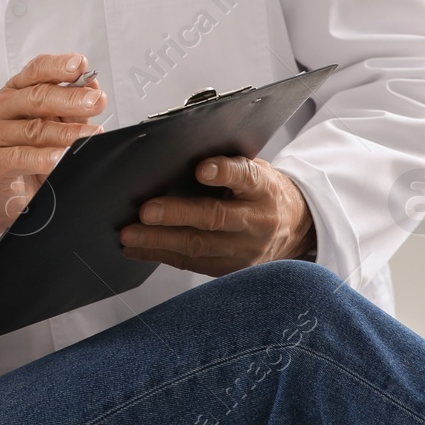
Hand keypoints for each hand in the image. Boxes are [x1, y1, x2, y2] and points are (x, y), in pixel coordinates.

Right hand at [0, 53, 105, 254]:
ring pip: (34, 129)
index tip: (81, 65)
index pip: (36, 71)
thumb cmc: (26, 153)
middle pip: (37, 97)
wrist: (0, 191)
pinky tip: (60, 158)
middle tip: (96, 101)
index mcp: (15, 92)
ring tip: (90, 135)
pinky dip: (43, 158)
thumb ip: (71, 108)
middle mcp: (1, 108)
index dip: (59, 66)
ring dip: (66, 132)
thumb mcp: (52, 125)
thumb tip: (93, 87)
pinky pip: (20, 157)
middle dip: (71, 98)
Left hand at [119, 155, 314, 274]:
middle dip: (176, 215)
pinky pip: (192, 264)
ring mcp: (245, 250)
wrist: (294, 227)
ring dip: (159, 241)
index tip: (202, 169)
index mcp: (263, 188)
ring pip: (199, 247)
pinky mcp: (231, 270)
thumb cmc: (261, 192)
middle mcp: (257, 221)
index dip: (224, 172)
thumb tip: (176, 154)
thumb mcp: (255, 170)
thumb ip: (226, 165)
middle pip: (215, 217)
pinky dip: (161, 255)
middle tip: (145, 211)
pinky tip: (137, 249)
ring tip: (130, 235)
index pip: (246, 176)